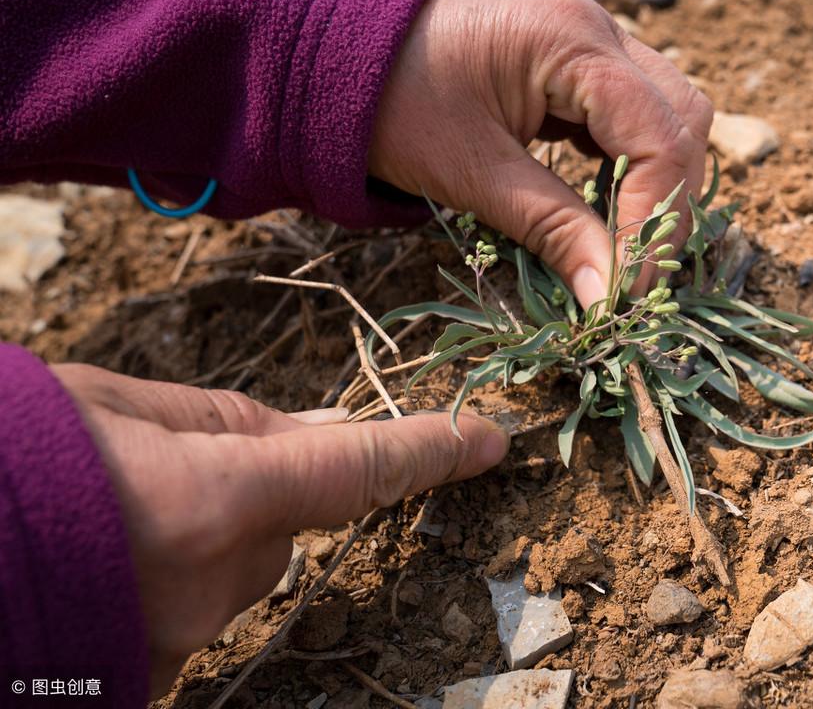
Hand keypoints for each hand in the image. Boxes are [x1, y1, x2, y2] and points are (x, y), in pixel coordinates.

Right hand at [52, 364, 508, 696]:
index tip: (489, 439)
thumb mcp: (110, 405)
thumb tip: (306, 435)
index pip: (361, 469)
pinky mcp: (148, 681)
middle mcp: (214, 585)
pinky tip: (98, 566)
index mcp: (219, 500)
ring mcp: (178, 644)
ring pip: (231, 574)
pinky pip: (185, 616)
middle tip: (153, 475)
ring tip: (102, 520)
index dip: (431, 449)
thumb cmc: (9, 458)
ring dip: (196, 542)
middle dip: (248, 496)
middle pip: (282, 528)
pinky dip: (161, 585)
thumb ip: (224, 423)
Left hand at [369, 0, 713, 307]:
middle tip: (634, 271)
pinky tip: (602, 201)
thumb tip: (612, 301)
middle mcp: (595, 24)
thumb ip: (553, 230)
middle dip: (667, 201)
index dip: (655, 219)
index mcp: (570, 39)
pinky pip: (630, 110)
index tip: (629, 287)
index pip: (661, 135)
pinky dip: (629, 161)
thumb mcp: (473, 174)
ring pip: (668, 111)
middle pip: (684, 117)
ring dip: (655, 180)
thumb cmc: (389, 104)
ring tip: (622, 241)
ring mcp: (588, 34)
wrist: (330, 51)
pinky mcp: (574, 55)